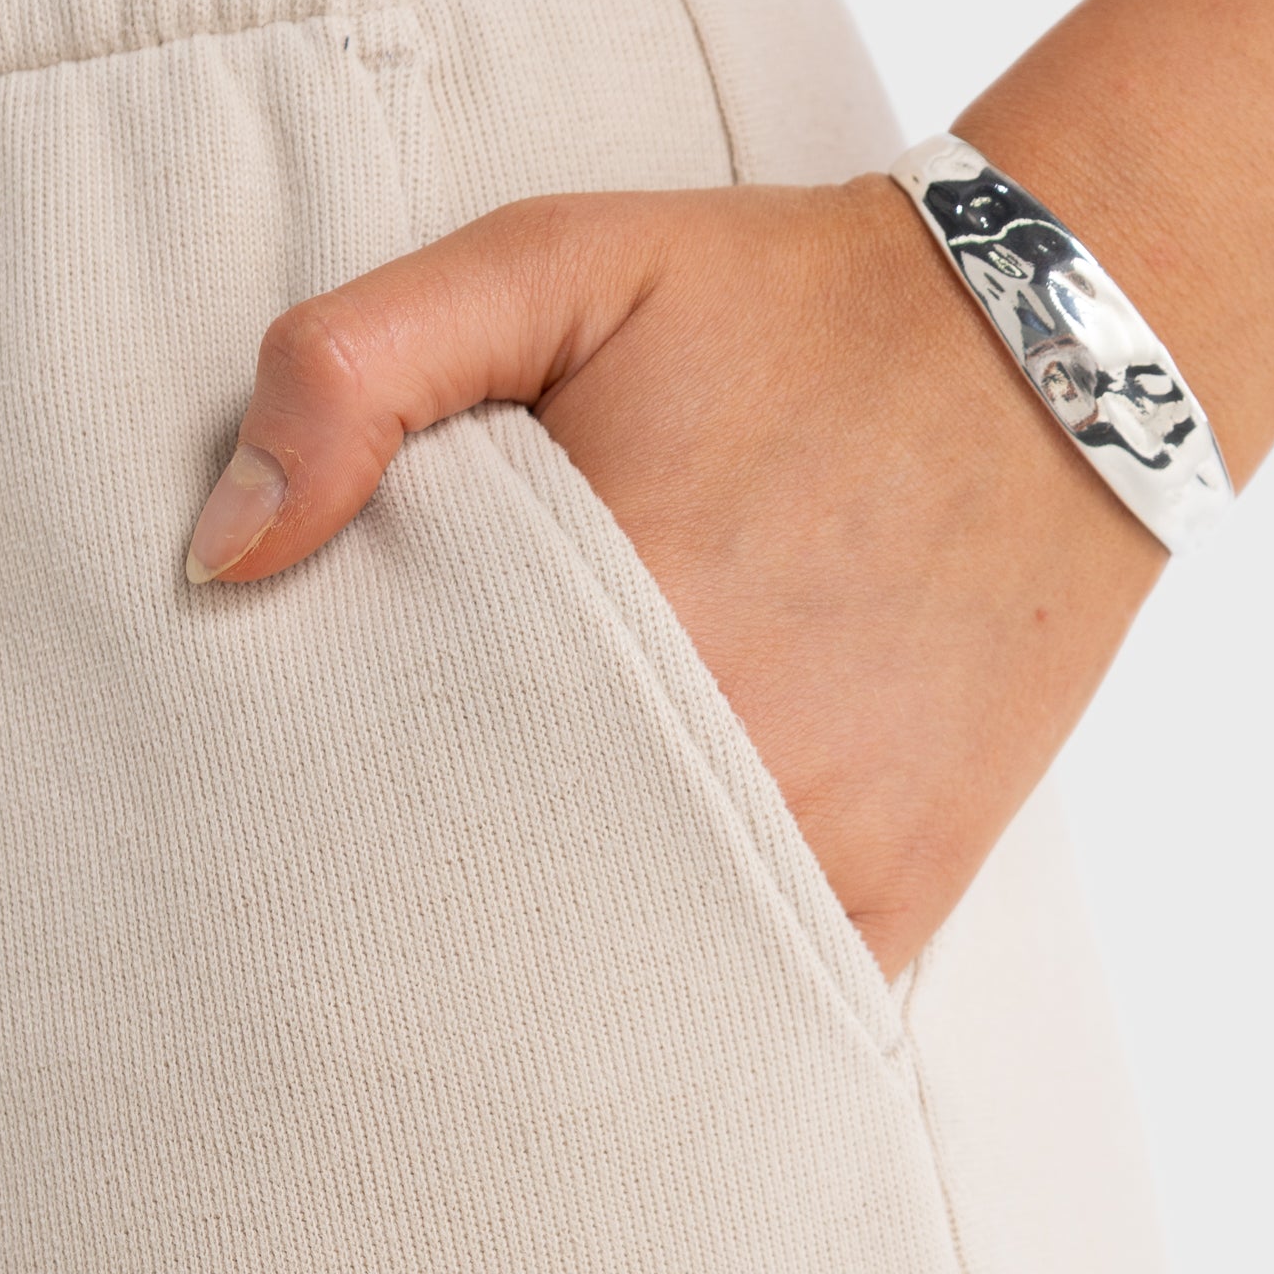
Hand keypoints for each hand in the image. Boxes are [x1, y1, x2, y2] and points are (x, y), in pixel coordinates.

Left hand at [186, 177, 1166, 977]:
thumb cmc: (780, 306)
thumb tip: (219, 557)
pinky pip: (755, 1009)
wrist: (1054, 351)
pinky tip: (599, 1003)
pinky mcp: (896, 895)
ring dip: (533, 992)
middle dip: (406, 932)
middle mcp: (715, 762)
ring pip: (620, 990)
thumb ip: (356, 368)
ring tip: (443, 990)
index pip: (392, 796)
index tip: (256, 843)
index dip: (313, 830)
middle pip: (495, 917)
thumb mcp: (551, 262)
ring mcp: (815, 848)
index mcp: (604, 619)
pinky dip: (678, 1011)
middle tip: (311, 951)